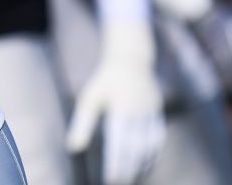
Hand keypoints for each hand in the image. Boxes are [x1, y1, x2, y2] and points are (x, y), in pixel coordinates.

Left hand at [66, 20, 164, 184]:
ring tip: (133, 179)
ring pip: (150, 145)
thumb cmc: (104, 82)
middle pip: (136, 148)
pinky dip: (153, 153)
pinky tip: (146, 165)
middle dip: (129, 168)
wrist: (130, 60)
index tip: (111, 178)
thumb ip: (82, 124)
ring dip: (143, 164)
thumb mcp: (89, 99)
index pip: (120, 143)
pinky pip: (158, 138)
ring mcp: (151, 112)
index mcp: (120, 109)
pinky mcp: (157, 112)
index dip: (116, 163)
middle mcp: (138, 112)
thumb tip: (73, 148)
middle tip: (120, 182)